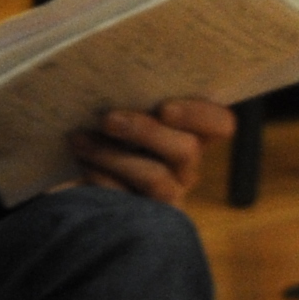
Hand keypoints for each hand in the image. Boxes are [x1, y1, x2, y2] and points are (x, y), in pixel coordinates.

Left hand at [70, 96, 230, 204]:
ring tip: (80, 140)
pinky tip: (82, 165)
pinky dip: (101, 180)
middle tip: (108, 119)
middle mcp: (185, 169)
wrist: (78, 193)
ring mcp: (167, 198)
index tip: (165, 108)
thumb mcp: (121, 119)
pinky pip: (126, 201)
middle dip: (146, 132)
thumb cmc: (104, 141)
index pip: (220, 124)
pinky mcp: (141, 220)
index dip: (201, 115)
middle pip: (186, 150)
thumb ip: (131, 103)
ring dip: (114, 156)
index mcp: (190, 137)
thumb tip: (114, 80)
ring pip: (156, 179)